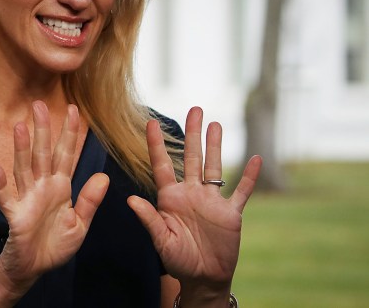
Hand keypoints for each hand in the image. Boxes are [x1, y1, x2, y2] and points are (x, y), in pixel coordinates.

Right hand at [0, 101, 109, 293]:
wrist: (34, 268)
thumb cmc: (55, 244)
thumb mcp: (80, 224)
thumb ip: (89, 201)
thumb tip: (103, 176)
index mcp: (60, 188)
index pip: (66, 155)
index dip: (69, 134)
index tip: (74, 110)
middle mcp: (42, 188)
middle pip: (43, 154)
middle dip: (43, 130)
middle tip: (39, 104)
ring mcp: (26, 199)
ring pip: (23, 169)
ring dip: (22, 149)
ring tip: (20, 127)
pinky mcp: (15, 216)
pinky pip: (5, 199)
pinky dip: (0, 186)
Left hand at [128, 107, 261, 291]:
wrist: (203, 277)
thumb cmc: (178, 260)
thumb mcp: (161, 240)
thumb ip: (149, 219)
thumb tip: (131, 199)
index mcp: (170, 197)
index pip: (162, 165)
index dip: (156, 144)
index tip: (150, 122)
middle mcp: (191, 193)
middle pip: (191, 157)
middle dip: (192, 134)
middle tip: (195, 109)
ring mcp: (212, 201)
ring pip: (215, 167)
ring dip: (216, 146)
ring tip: (216, 123)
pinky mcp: (231, 213)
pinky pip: (241, 192)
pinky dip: (249, 177)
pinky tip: (256, 159)